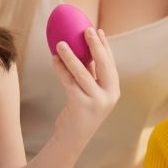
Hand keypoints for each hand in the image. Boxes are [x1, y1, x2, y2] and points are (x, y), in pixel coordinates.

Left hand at [50, 28, 119, 149]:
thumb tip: (80, 48)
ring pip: (82, 73)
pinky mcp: (80, 105)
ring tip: (60, 42)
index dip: (105, 46)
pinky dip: (60, 69)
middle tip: (86, 29)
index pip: (111, 64)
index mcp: (114, 90)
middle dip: (96, 45)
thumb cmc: (79, 111)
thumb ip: (89, 74)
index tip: (98, 30)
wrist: (72, 138)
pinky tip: (53, 58)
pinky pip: (68, 82)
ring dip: (71, 56)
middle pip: (103, 65)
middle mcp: (109, 95)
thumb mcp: (88, 92)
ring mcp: (96, 101)